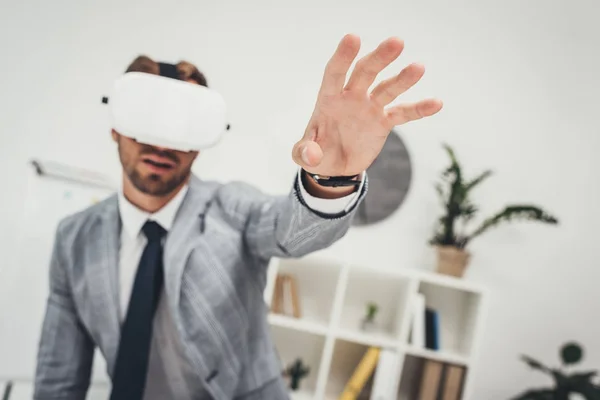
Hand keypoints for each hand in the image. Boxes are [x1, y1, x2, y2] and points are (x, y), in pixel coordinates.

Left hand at [292, 34, 442, 176]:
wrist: (335, 166)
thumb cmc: (316, 153)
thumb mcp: (304, 155)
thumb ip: (304, 153)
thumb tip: (312, 156)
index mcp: (328, 99)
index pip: (335, 73)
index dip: (343, 56)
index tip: (353, 37)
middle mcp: (351, 97)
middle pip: (365, 72)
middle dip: (379, 57)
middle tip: (396, 42)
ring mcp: (369, 107)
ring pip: (387, 88)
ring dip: (402, 79)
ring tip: (419, 67)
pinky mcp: (383, 122)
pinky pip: (403, 113)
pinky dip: (419, 109)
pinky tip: (437, 103)